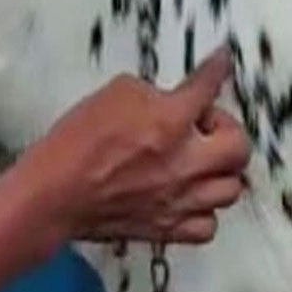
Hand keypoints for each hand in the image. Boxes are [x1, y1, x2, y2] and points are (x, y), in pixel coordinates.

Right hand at [15, 47, 250, 246]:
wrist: (52, 195)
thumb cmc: (74, 145)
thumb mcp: (114, 94)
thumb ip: (152, 94)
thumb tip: (171, 100)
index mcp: (170, 121)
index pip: (209, 86)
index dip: (219, 68)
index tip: (222, 62)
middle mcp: (184, 162)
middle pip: (239, 147)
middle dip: (228, 131)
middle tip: (206, 126)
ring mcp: (179, 199)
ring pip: (230, 189)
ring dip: (220, 172)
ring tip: (201, 163)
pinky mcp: (168, 228)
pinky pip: (208, 226)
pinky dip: (204, 212)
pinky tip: (189, 198)